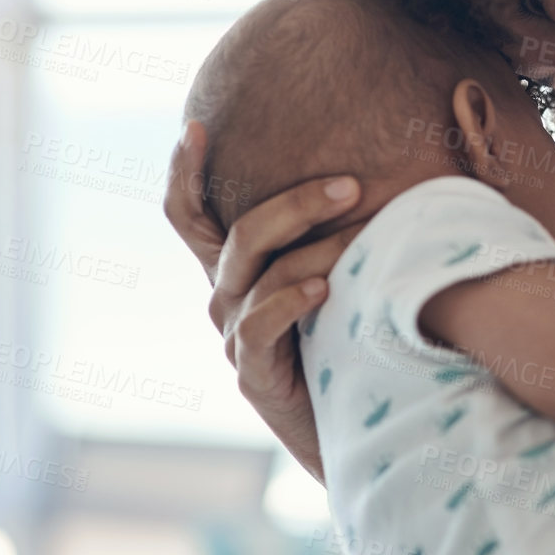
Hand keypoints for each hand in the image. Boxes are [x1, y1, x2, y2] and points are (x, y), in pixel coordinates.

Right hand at [164, 121, 359, 482]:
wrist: (355, 428)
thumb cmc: (350, 339)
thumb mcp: (337, 278)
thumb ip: (333, 233)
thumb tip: (371, 174)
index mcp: (235, 270)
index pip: (189, 215)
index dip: (183, 172)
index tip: (195, 126)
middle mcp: (224, 298)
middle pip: (239, 234)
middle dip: (295, 203)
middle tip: (351, 185)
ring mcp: (234, 337)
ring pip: (255, 274)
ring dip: (311, 247)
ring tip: (362, 234)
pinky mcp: (253, 374)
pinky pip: (260, 326)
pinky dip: (290, 300)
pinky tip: (325, 289)